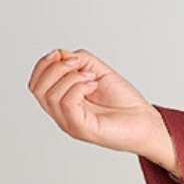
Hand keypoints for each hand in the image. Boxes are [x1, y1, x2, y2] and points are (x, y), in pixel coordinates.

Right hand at [27, 48, 181, 177]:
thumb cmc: (126, 102)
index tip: (68, 56)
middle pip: (36, 88)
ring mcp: (70, 123)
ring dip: (71, 77)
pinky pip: (67, 103)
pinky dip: (79, 87)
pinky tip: (94, 85)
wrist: (147, 122)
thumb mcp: (99, 72)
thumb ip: (79, 60)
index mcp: (63, 101)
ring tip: (92, 78)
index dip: (44, 63)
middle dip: (55, 68)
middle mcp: (63, 114)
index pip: (36, 83)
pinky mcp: (81, 129)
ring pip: (50, 95)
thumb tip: (60, 54)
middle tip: (79, 65)